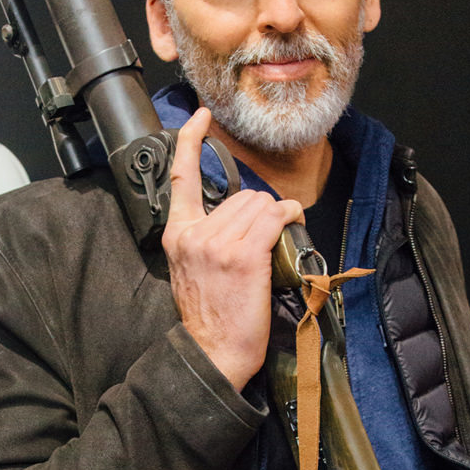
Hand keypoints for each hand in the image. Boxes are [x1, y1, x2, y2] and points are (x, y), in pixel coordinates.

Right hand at [161, 108, 302, 389]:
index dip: (189, 141)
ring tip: (274, 244)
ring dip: (276, 218)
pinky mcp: (244, 256)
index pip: (179, 178)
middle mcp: (194, 233)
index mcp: (177, 234)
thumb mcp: (190, 270)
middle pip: (240, 195)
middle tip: (263, 240)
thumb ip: (204, 237)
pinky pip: (275, 218)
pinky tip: (292, 224)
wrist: (212, 352)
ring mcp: (218, 243)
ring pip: (260, 205)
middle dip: (259, 211)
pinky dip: (289, 217)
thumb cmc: (208, 316)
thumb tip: (240, 216)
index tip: (199, 117)